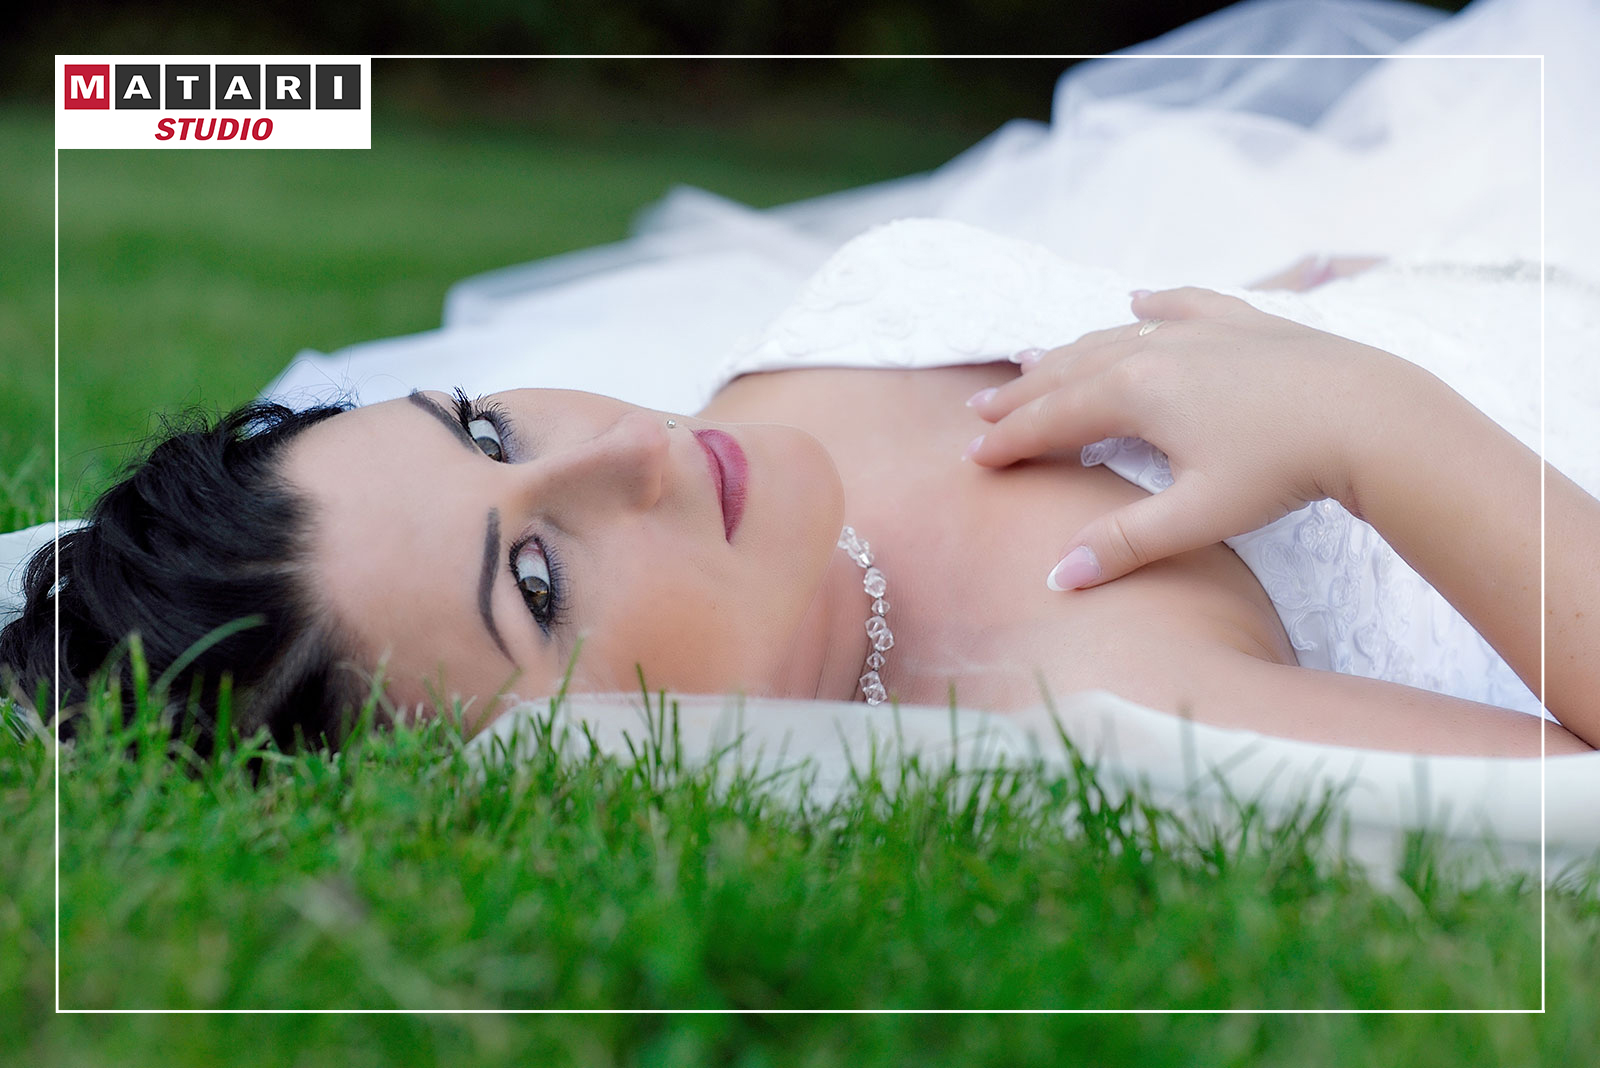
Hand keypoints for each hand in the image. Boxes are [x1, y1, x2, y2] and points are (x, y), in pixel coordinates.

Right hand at [963, 287, 1417, 590]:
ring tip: (1034, 361)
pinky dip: (1153, 306)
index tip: (974, 457)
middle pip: (1070, 372)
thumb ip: (1124, 543)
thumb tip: (1056, 577)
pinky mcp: (1245, 322)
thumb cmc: (1282, 469)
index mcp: (1135, 394)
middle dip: (1023, 395)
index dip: (1010, 441)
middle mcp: (1156, 351)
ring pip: (1116, 338)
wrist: (1372, 415)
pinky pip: (1184, 305)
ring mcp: (1201, 330)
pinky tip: (1138, 301)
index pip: (1053, 420)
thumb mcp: (1198, 516)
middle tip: (982, 410)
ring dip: (1070, 352)